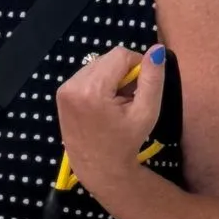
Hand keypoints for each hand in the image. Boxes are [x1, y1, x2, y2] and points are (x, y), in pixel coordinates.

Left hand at [55, 43, 165, 200]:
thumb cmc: (126, 143)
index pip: (121, 55)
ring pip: (97, 65)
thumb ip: (152, 79)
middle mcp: (72, 85)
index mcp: (92, 90)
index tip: (140, 88)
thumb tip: (157, 49)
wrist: (99, 168)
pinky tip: (103, 105)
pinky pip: (86, 75)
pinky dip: (99, 83)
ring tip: (116, 104)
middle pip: (107, 58)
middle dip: (122, 73)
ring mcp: (64, 89)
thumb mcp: (147, 112)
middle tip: (128, 99)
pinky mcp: (61, 94)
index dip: (137, 66)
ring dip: (111, 78)